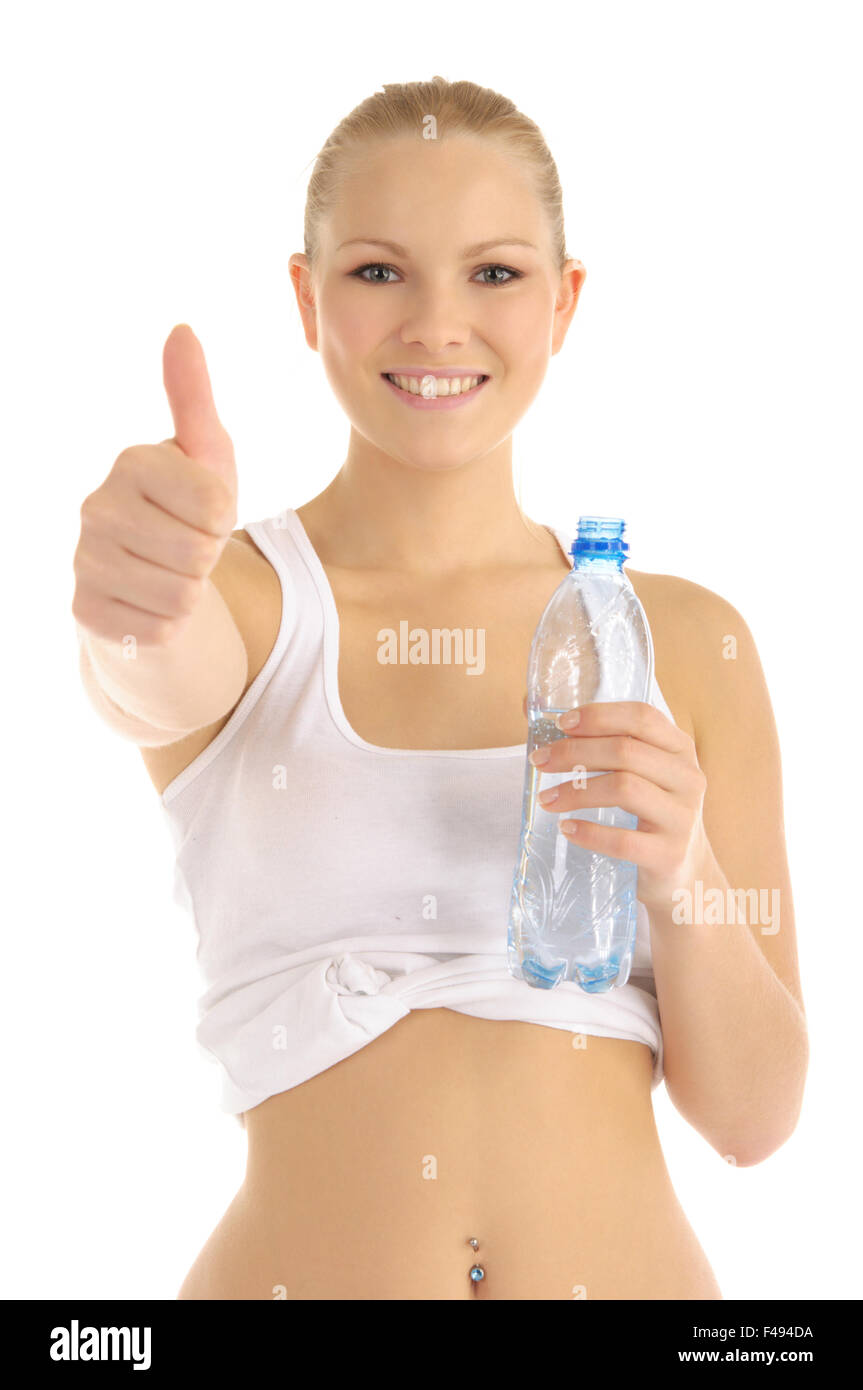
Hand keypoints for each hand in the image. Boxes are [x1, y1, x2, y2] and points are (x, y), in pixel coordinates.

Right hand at [73, 324, 237, 646]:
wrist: (153, 578)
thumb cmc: (188, 511)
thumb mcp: (206, 456)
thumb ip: (194, 398)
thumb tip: (181, 330)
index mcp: (131, 462)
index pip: (216, 506)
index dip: (224, 518)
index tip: (203, 513)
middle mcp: (96, 507)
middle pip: (200, 554)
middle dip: (208, 559)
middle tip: (187, 548)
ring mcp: (85, 561)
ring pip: (182, 597)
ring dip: (190, 594)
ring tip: (171, 574)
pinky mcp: (85, 611)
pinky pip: (160, 631)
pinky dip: (169, 625)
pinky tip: (150, 603)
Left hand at [529, 700, 709, 915]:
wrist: (685, 870)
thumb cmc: (650, 811)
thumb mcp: (641, 773)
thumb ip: (598, 742)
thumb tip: (530, 707)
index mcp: (679, 748)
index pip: (642, 717)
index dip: (599, 716)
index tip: (561, 724)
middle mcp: (687, 777)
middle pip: (626, 751)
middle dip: (575, 752)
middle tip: (540, 761)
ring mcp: (682, 817)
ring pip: (624, 789)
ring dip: (576, 791)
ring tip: (546, 798)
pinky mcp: (670, 854)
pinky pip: (624, 840)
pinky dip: (589, 833)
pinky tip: (567, 828)